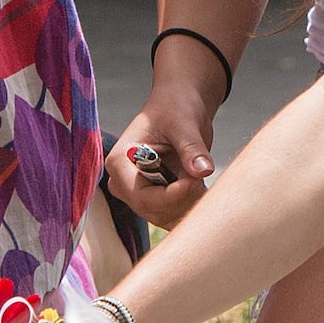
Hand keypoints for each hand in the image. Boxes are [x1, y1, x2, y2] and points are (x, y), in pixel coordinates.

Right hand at [103, 90, 215, 226]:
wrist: (180, 105)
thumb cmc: (175, 107)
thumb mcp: (184, 123)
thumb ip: (191, 148)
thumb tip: (203, 170)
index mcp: (120, 162)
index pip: (142, 197)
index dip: (172, 196)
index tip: (196, 180)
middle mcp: (124, 182)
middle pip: (154, 211)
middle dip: (183, 200)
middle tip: (202, 176)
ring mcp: (139, 192)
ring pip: (165, 217)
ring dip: (189, 204)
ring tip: (202, 176)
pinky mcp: (155, 198)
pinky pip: (173, 215)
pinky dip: (191, 206)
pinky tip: (202, 187)